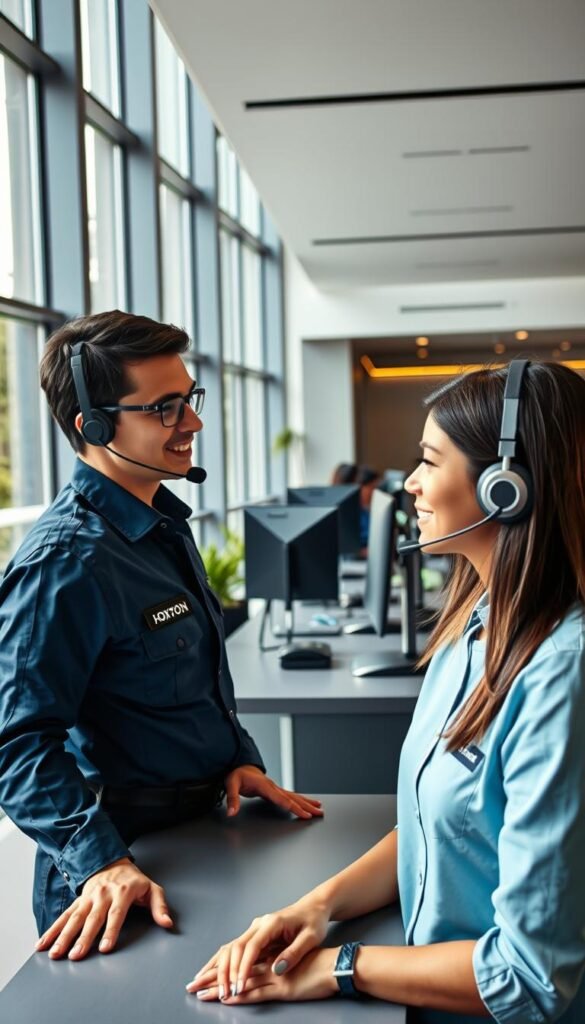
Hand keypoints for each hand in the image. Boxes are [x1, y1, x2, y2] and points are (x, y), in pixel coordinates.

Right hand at [35, 857, 172, 960]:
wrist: (111, 861)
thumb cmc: (134, 880)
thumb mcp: (151, 889)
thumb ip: (159, 907)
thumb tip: (167, 924)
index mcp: (122, 892)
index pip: (115, 914)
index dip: (110, 931)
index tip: (104, 948)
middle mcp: (102, 895)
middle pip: (92, 919)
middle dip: (84, 938)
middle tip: (76, 955)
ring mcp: (88, 898)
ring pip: (74, 918)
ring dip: (63, 936)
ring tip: (56, 953)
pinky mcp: (77, 901)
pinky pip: (64, 916)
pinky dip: (52, 930)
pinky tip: (43, 944)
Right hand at [187, 893, 331, 998]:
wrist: (314, 906)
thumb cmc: (314, 921)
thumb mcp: (311, 938)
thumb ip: (294, 953)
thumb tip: (276, 969)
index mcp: (272, 923)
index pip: (251, 947)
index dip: (243, 968)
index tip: (238, 986)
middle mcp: (259, 924)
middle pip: (235, 947)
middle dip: (225, 971)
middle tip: (221, 992)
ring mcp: (255, 928)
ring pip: (231, 947)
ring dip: (218, 966)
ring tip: (201, 981)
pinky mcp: (255, 934)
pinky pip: (235, 949)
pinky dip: (222, 961)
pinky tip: (212, 971)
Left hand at [224, 764, 323, 819]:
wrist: (239, 764)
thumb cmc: (236, 774)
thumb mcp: (231, 784)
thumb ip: (232, 799)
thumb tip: (232, 813)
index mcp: (265, 785)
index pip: (282, 799)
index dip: (294, 808)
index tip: (305, 814)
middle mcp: (273, 786)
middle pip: (293, 798)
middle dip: (306, 807)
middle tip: (319, 813)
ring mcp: (275, 787)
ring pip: (294, 796)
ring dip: (307, 803)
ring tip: (319, 808)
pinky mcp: (275, 790)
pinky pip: (290, 796)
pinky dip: (300, 800)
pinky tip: (307, 803)